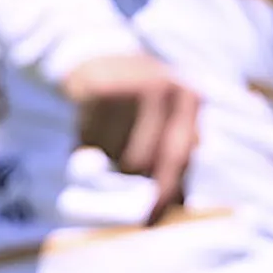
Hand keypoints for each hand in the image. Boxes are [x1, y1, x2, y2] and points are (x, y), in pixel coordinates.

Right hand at [62, 51, 201, 219]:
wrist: (92, 52)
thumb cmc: (135, 100)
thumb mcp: (164, 118)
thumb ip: (174, 154)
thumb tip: (176, 205)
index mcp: (190, 99)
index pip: (179, 158)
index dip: (164, 193)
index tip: (149, 220)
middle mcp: (166, 89)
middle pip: (142, 162)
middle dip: (125, 173)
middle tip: (113, 163)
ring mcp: (133, 85)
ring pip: (113, 154)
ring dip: (103, 154)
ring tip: (105, 129)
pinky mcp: (99, 88)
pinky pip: (87, 139)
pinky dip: (83, 140)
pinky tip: (88, 117)